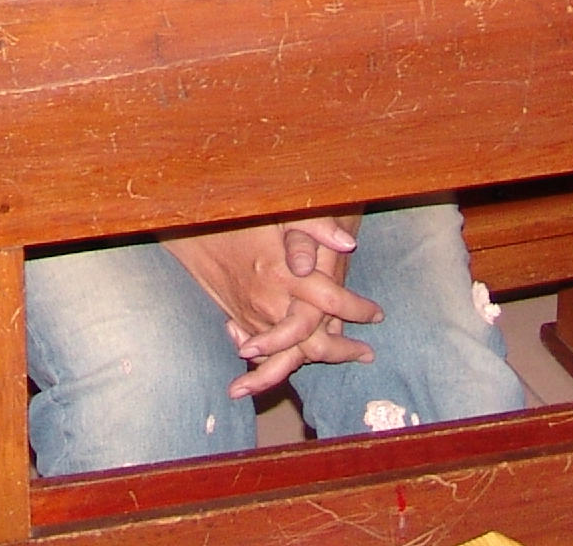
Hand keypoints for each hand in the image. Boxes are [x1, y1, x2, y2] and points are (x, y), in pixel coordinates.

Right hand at [162, 219, 378, 397]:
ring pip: (290, 356)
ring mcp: (252, 317)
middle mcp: (268, 302)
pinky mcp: (240, 322)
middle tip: (367, 353)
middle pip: (313, 343)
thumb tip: (349, 242)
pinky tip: (306, 360)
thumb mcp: (281, 212)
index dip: (359, 308)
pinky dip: (288, 361)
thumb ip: (316, 227)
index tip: (378, 313)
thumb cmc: (243, 216)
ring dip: (319, 360)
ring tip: (345, 359)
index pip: (332, 300)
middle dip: (344, 351)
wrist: (195, 228)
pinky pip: (266, 354)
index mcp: (283, 274)